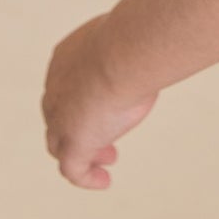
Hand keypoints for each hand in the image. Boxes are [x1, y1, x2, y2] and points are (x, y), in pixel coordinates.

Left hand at [41, 14, 158, 188]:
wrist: (122, 54)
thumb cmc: (133, 38)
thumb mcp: (128, 38)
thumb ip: (134, 45)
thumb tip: (162, 37)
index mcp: (65, 59)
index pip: (66, 84)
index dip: (81, 96)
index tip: (105, 102)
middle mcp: (56, 90)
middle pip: (60, 115)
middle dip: (81, 124)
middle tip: (105, 132)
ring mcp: (61, 119)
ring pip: (61, 144)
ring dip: (85, 151)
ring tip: (108, 158)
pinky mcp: (72, 145)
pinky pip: (73, 170)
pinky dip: (87, 177)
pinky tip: (104, 181)